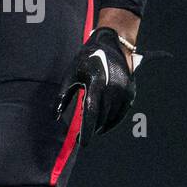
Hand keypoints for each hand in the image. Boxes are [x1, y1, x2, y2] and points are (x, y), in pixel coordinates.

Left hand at [56, 26, 140, 147]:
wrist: (112, 44)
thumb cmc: (87, 59)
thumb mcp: (71, 74)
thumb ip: (63, 96)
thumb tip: (55, 117)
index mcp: (96, 82)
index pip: (91, 112)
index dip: (86, 130)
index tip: (81, 142)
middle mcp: (113, 88)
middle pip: (101, 117)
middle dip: (91, 129)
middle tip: (81, 137)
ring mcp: (124, 91)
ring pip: (112, 118)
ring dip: (101, 126)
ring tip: (91, 128)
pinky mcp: (131, 93)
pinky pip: (121, 114)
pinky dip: (112, 122)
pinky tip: (103, 126)